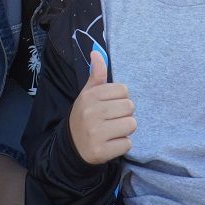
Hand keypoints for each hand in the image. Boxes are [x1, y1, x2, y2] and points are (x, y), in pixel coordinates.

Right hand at [68, 50, 135, 164]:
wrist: (72, 147)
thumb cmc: (85, 116)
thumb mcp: (88, 94)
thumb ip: (96, 74)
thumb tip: (97, 52)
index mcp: (89, 96)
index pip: (123, 90)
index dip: (120, 98)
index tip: (109, 105)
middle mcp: (91, 113)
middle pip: (129, 107)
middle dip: (124, 114)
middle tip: (111, 119)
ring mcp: (96, 133)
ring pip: (131, 125)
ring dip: (125, 129)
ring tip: (112, 131)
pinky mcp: (101, 151)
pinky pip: (127, 144)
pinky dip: (121, 144)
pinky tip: (110, 143)